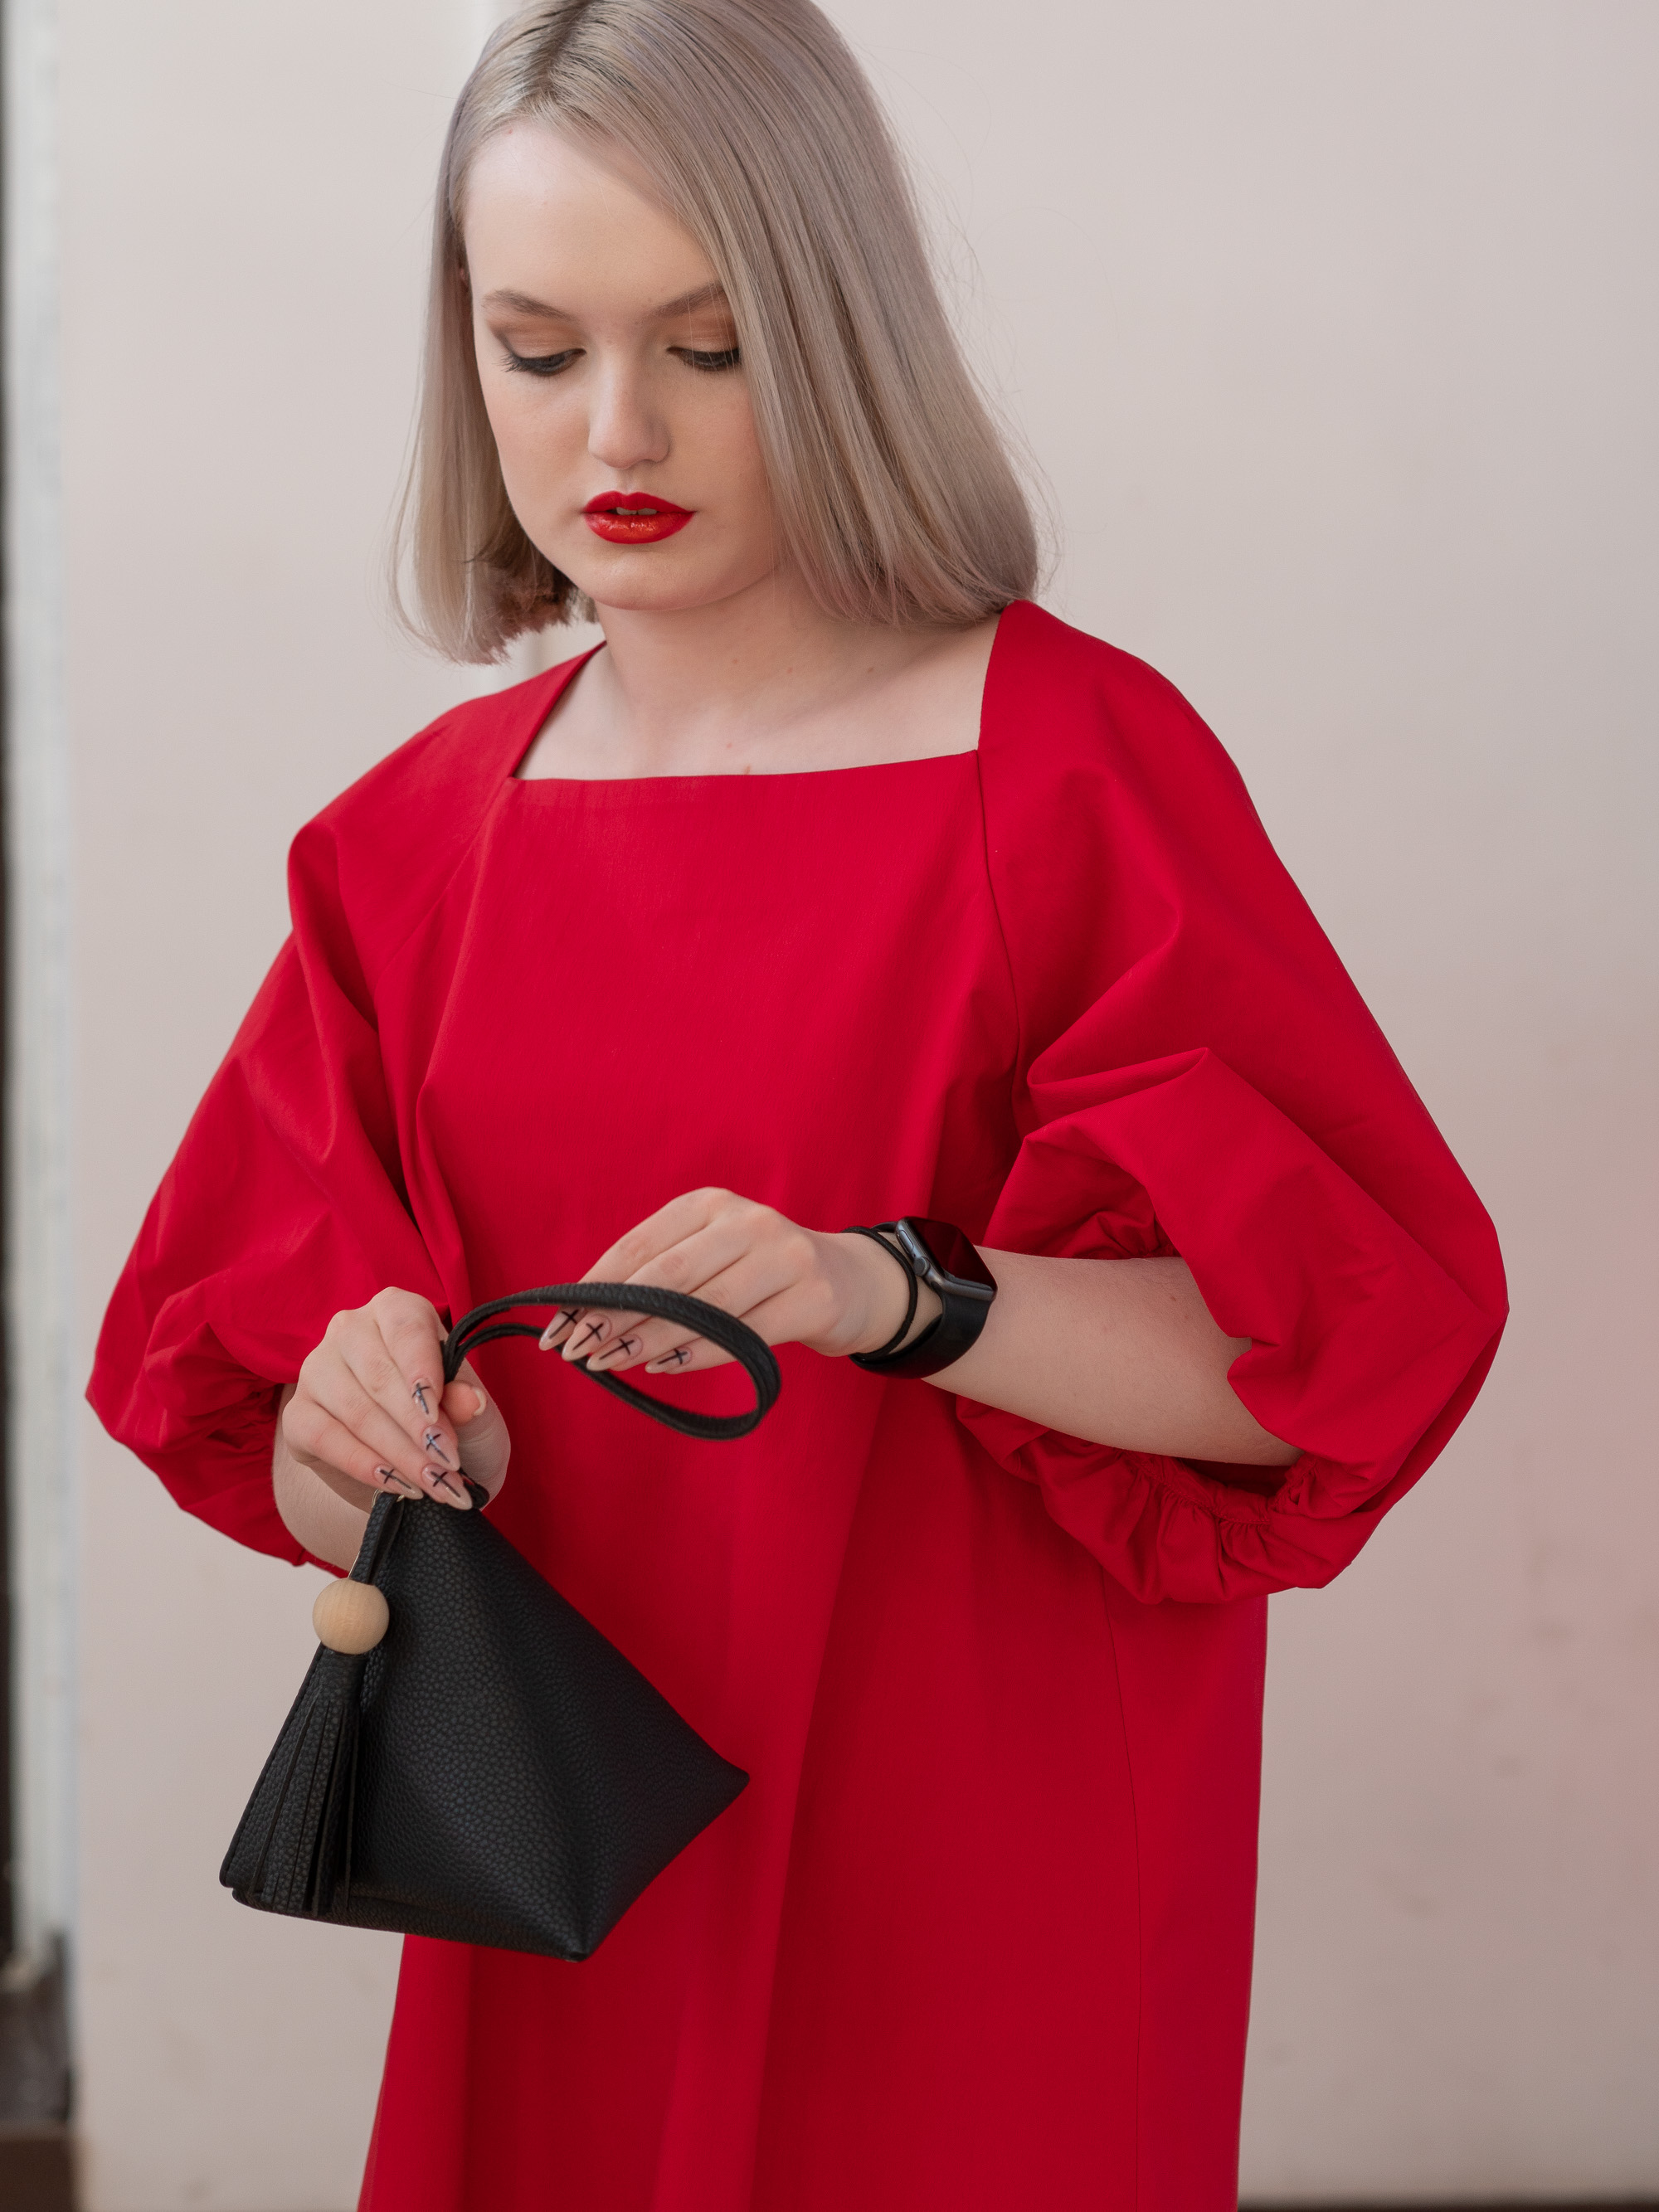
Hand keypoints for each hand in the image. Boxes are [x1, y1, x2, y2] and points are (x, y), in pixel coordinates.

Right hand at [281, 1287, 510, 1511]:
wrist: (421, 1468)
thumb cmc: (455, 1425)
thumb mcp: (477, 1416)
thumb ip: (471, 1405)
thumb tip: (469, 1401)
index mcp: (398, 1310)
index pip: (406, 1328)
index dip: (422, 1369)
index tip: (437, 1410)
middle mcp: (350, 1330)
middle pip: (380, 1376)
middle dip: (417, 1427)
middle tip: (448, 1464)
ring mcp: (317, 1370)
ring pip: (356, 1411)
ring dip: (398, 1454)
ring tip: (433, 1483)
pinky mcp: (297, 1415)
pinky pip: (325, 1438)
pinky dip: (363, 1465)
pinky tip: (393, 1484)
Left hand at [540, 1189, 940, 1377]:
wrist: (848, 1281)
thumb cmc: (757, 1274)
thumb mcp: (709, 1255)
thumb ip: (657, 1276)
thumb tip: (582, 1318)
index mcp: (709, 1204)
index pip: (638, 1247)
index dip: (593, 1289)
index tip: (558, 1325)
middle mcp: (747, 1221)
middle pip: (666, 1278)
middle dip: (613, 1319)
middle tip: (575, 1352)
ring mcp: (784, 1256)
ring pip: (701, 1309)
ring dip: (647, 1342)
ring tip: (609, 1365)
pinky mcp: (811, 1298)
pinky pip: (741, 1335)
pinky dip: (696, 1354)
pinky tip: (662, 1367)